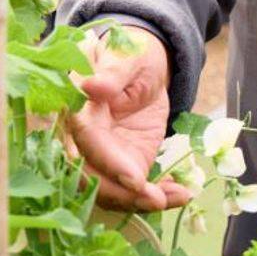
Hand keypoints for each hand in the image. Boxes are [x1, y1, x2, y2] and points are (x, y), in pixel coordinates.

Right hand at [65, 25, 188, 211]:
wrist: (143, 67)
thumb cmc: (131, 54)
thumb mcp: (127, 56)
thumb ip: (112, 73)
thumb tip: (91, 87)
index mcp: (75, 107)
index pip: (86, 140)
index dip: (107, 161)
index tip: (134, 179)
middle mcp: (80, 138)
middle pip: (91, 175)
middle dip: (122, 194)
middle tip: (158, 200)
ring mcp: (100, 155)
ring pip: (110, 188)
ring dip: (141, 201)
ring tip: (178, 199)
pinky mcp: (121, 163)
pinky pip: (132, 187)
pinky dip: (155, 196)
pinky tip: (181, 196)